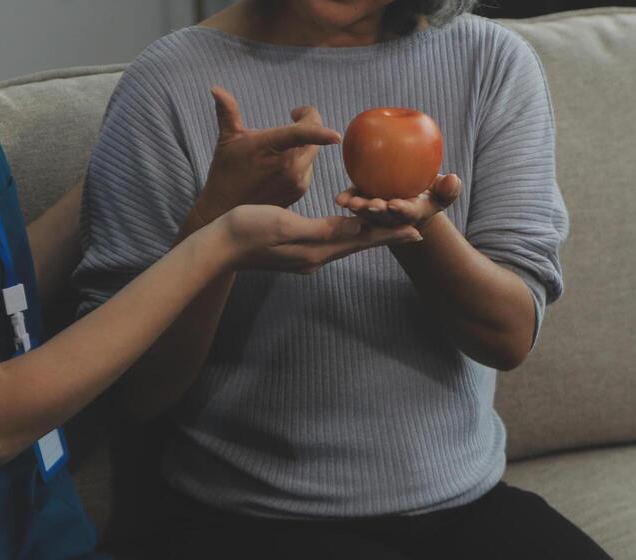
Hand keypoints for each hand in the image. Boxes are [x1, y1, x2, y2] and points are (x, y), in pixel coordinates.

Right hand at [194, 87, 341, 221]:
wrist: (227, 210)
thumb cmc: (225, 172)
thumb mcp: (226, 140)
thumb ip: (227, 112)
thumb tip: (215, 88)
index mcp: (271, 147)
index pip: (302, 135)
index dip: (320, 132)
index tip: (336, 135)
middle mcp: (288, 166)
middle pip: (314, 135)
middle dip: (308, 122)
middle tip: (294, 116)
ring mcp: (296, 180)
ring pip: (312, 151)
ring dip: (304, 143)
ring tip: (283, 145)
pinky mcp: (300, 191)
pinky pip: (309, 167)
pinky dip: (301, 161)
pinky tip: (282, 165)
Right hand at [218, 204, 422, 273]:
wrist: (218, 247)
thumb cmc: (247, 230)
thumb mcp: (285, 225)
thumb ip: (321, 228)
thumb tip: (356, 229)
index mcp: (316, 250)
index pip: (361, 241)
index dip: (389, 234)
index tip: (416, 230)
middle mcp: (315, 257)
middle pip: (358, 245)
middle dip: (386, 236)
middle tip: (414, 231)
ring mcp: (305, 258)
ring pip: (345, 245)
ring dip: (369, 237)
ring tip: (390, 230)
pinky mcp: (295, 253)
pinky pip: (330, 243)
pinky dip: (348, 236)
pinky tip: (350, 230)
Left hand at [335, 173, 462, 229]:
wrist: (412, 194)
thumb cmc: (430, 192)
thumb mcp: (443, 193)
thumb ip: (448, 189)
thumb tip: (453, 180)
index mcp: (411, 214)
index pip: (406, 213)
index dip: (401, 210)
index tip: (395, 204)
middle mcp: (392, 217)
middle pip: (383, 216)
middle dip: (376, 211)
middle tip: (370, 205)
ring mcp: (376, 212)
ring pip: (366, 213)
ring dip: (357, 209)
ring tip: (349, 204)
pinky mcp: (364, 203)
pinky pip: (356, 201)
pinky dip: (348, 200)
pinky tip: (339, 199)